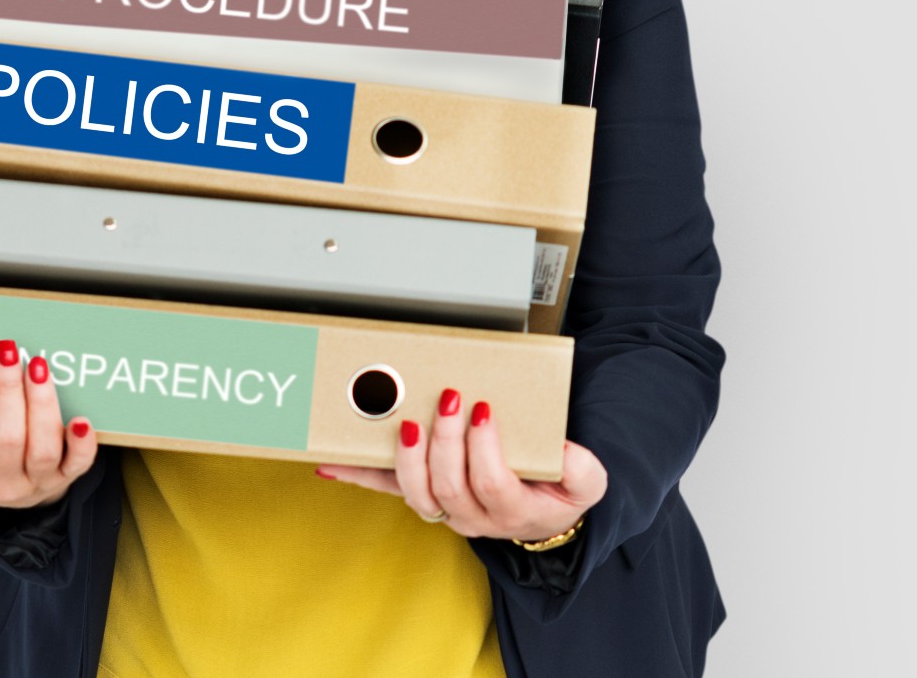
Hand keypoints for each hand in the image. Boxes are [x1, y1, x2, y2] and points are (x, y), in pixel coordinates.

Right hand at [0, 339, 97, 508]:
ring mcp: (33, 481)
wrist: (8, 493)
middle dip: (8, 391)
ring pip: (41, 447)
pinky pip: (77, 466)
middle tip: (8, 350)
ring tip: (39, 365)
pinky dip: (82, 444)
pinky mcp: (63, 478)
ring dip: (42, 404)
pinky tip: (83, 419)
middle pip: (5, 438)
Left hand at [317, 389, 605, 541]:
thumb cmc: (559, 490)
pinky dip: (356, 477)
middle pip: (448, 486)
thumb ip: (581, 468)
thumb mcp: (587, 481)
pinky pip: (386, 489)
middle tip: (447, 400)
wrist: (543, 512)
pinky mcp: (422, 495)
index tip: (484, 412)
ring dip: (406, 457)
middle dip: (444, 441)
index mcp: (513, 510)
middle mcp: (473, 518)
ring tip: (406, 424)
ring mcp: (444, 509)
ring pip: (415, 494)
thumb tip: (561, 450)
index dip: (483, 450)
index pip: (491, 485)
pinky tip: (329, 465)